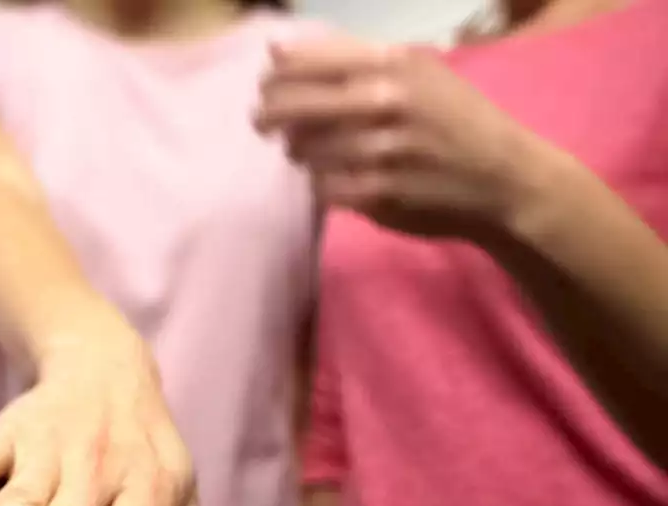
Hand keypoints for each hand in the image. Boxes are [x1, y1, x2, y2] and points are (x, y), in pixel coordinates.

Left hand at [254, 37, 537, 237]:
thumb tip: (276, 51)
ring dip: (298, 152)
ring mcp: (381, 149)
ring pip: (303, 150)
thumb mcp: (419, 71)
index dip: (273, 76)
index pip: (303, 62)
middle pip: (292, 105)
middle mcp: (385, 100)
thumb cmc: (456, 119)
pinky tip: (332, 180)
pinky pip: (321, 187)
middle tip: (263, 123)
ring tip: (308, 151)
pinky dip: (320, 184)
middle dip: (267, 115)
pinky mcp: (379, 192)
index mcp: (392, 63)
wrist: (504, 178)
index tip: (265, 86)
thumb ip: (351, 58)